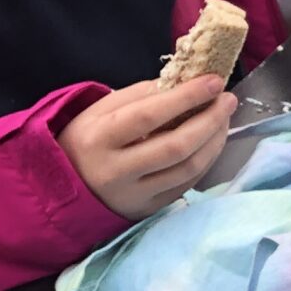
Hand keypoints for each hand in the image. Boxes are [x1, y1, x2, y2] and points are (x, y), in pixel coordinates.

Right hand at [57, 77, 238, 219]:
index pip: (149, 116)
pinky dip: (205, 160)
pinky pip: (186, 184)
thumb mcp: (100, 110)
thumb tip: (184, 82)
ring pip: (187, 168)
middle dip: (210, 120)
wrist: (63, 187)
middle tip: (228, 99)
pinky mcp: (147, 209)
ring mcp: (133, 195)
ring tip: (224, 118)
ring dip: (214, 140)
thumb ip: (140, 94)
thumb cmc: (87, 139)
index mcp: (99, 138)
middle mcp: (116, 171)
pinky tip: (212, 141)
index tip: (215, 81)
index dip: (186, 97)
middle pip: (176, 146)